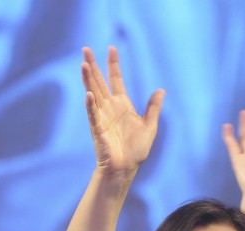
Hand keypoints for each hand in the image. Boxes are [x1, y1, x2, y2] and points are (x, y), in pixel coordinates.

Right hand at [82, 46, 164, 176]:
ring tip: (83, 64)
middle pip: (99, 82)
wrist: (126, 168)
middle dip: (93, 66)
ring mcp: (102, 117)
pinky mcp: (98, 129)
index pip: (116, 79)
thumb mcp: (149, 126)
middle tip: (86, 48)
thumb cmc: (136, 150)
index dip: (113, 64)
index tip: (112, 48)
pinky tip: (89, 94)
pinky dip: (91, 105)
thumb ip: (153, 108)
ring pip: (93, 93)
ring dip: (88, 80)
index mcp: (123, 105)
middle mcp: (110, 107)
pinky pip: (93, 115)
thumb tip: (161, 90)